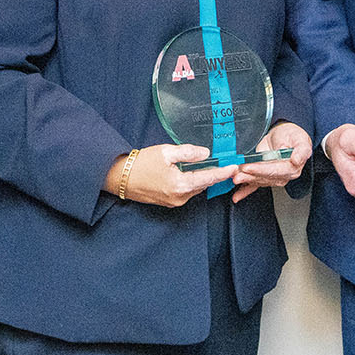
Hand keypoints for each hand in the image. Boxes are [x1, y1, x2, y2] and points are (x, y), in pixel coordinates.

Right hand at [105, 143, 237, 208]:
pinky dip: (190, 181)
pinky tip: (188, 171)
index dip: (223, 172)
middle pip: (203, 184)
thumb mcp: (165, 152)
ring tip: (204, 164)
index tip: (235, 167)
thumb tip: (205, 153)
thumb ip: (188, 152)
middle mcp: (180, 197)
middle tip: (223, 161)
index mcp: (180, 185)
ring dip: (200, 177)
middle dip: (213, 173)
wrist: (120, 178)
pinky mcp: (169, 202)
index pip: (209, 178)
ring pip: (195, 188)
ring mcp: (174, 201)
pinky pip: (186, 191)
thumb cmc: (140, 164)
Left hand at [230, 121, 313, 201]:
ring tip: (234, 178)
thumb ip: (301, 151)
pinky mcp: (264, 176)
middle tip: (237, 175)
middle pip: (263, 178)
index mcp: (292, 168)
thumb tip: (297, 160)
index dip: (260, 170)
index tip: (248, 167)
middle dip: (249, 176)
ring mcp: (272, 177)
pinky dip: (244, 191)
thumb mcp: (300, 140)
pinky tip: (236, 196)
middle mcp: (282, 175)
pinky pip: (254, 185)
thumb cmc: (293, 136)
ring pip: (257, 180)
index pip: (274, 171)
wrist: (286, 135)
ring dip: (245, 180)